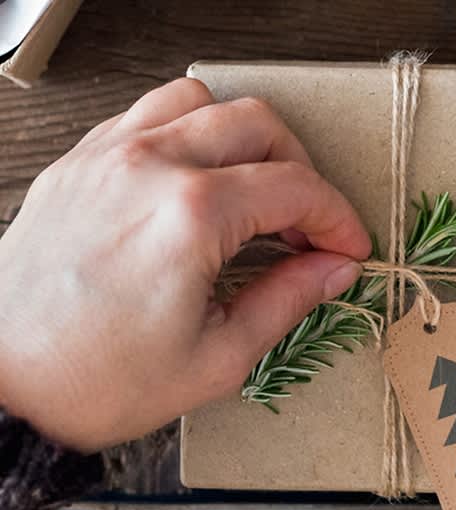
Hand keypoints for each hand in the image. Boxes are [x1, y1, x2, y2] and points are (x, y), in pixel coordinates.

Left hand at [0, 78, 370, 451]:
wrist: (1, 387)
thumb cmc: (95, 382)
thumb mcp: (217, 358)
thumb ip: (287, 299)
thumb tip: (333, 269)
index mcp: (190, 216)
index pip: (295, 187)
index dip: (337, 217)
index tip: (347, 246)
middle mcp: (148, 167)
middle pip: (257, 124)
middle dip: (301, 170)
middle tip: (306, 224)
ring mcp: (107, 156)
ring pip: (201, 102)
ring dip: (244, 138)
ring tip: (253, 188)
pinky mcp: (78, 162)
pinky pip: (147, 114)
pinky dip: (188, 134)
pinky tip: (196, 179)